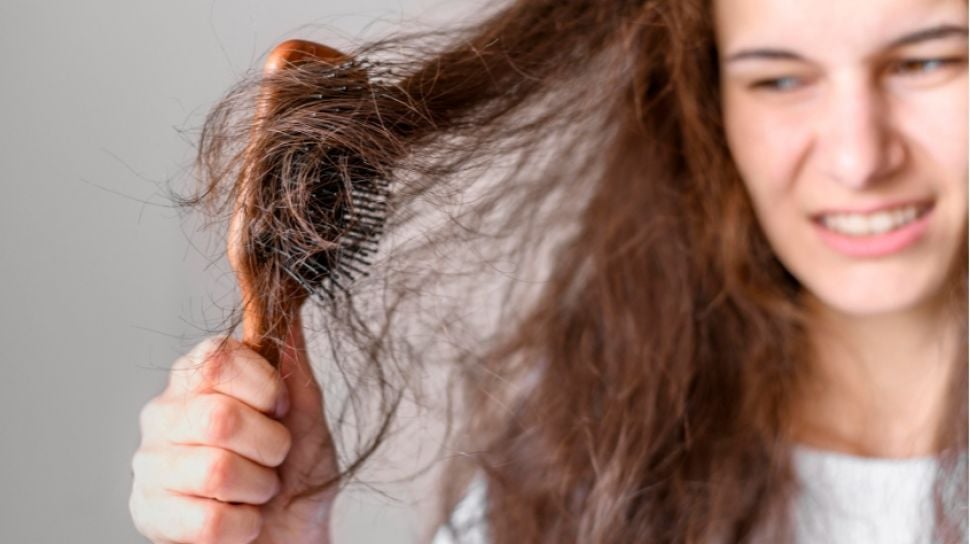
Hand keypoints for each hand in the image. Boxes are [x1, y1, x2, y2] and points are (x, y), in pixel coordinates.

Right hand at [130, 318, 338, 542]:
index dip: (265, 388)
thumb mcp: (305, 412)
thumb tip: (286, 302)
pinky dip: (244, 525)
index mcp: (197, 378)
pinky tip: (243, 519)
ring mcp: (150, 463)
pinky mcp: (148, 512)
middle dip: (269, 446)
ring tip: (259, 490)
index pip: (217, 359)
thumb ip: (291, 361)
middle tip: (275, 458)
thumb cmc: (296, 470)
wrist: (292, 534)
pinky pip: (208, 521)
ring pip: (215, 471)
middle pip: (219, 417)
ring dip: (259, 487)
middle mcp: (163, 412)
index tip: (281, 410)